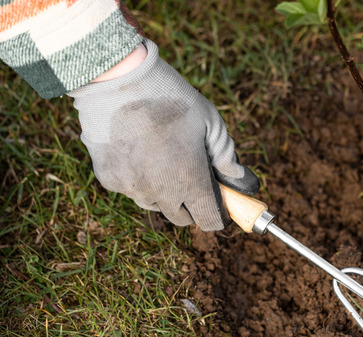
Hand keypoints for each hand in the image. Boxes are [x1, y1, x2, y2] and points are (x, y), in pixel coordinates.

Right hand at [68, 39, 259, 230]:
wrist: (118, 78)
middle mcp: (160, 192)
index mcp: (190, 180)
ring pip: (155, 205)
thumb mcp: (210, 124)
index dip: (219, 213)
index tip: (220, 202)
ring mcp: (132, 188)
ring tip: (164, 158)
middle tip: (193, 177)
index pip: (210, 220)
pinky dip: (139, 179)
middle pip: (182, 218)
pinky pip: (131, 189)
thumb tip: (242, 183)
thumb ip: (227, 157)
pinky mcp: (109, 179)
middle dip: (192, 204)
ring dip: (165, 193)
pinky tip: (140, 151)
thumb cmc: (172, 98)